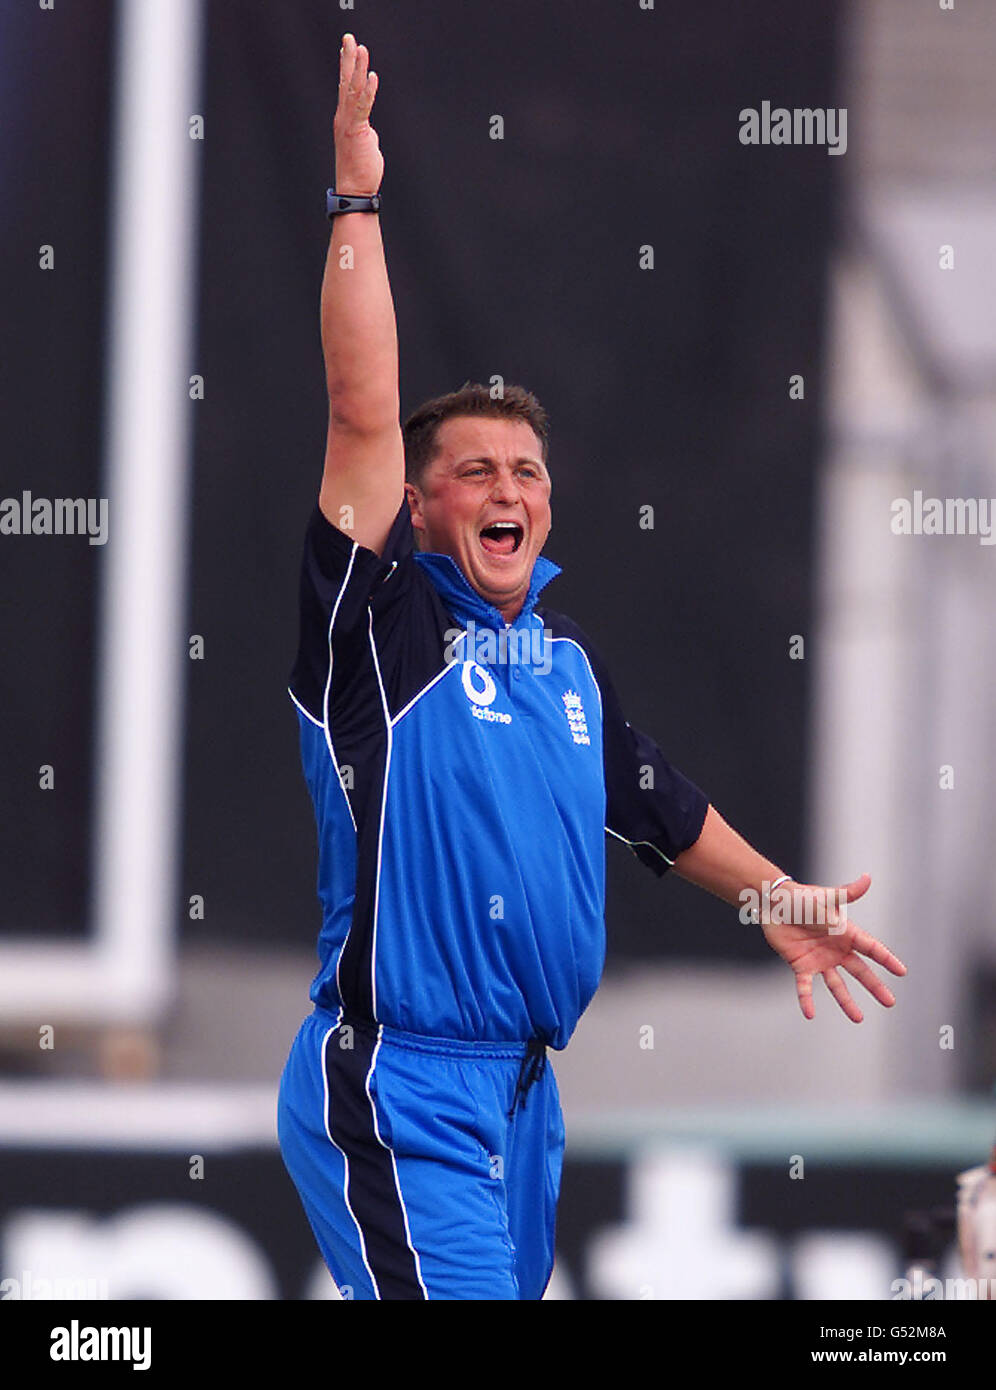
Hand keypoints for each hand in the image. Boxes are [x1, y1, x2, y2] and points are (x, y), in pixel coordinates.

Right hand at [334, 33, 382, 195]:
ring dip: (357, 68)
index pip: (344, 87)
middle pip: (345, 82)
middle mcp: (343, 117)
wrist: (354, 189)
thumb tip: (369, 129)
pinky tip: (372, 76)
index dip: (346, 66)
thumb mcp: (364, 144)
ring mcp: (349, 123)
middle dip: (348, 58)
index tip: (347, 48)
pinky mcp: (358, 131)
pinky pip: (363, 107)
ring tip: (361, 48)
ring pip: (352, 90)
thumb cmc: (360, 170)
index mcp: (345, 118)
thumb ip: (365, 130)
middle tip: (349, 38)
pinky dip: (368, 90)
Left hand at [760, 874, 906, 1021]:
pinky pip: (805, 987)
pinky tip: (810, 1014)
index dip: (886, 959)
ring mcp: (819, 959)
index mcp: (845, 933)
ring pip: (837, 985)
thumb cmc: (802, 898)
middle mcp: (836, 949)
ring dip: (846, 1002)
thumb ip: (848, 893)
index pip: (871, 948)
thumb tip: (868, 878)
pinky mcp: (800, 965)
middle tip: (890, 1002)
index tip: (902, 971)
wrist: (774, 903)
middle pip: (860, 971)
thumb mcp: (826, 898)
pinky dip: (806, 1000)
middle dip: (875, 987)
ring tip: (858, 1019)